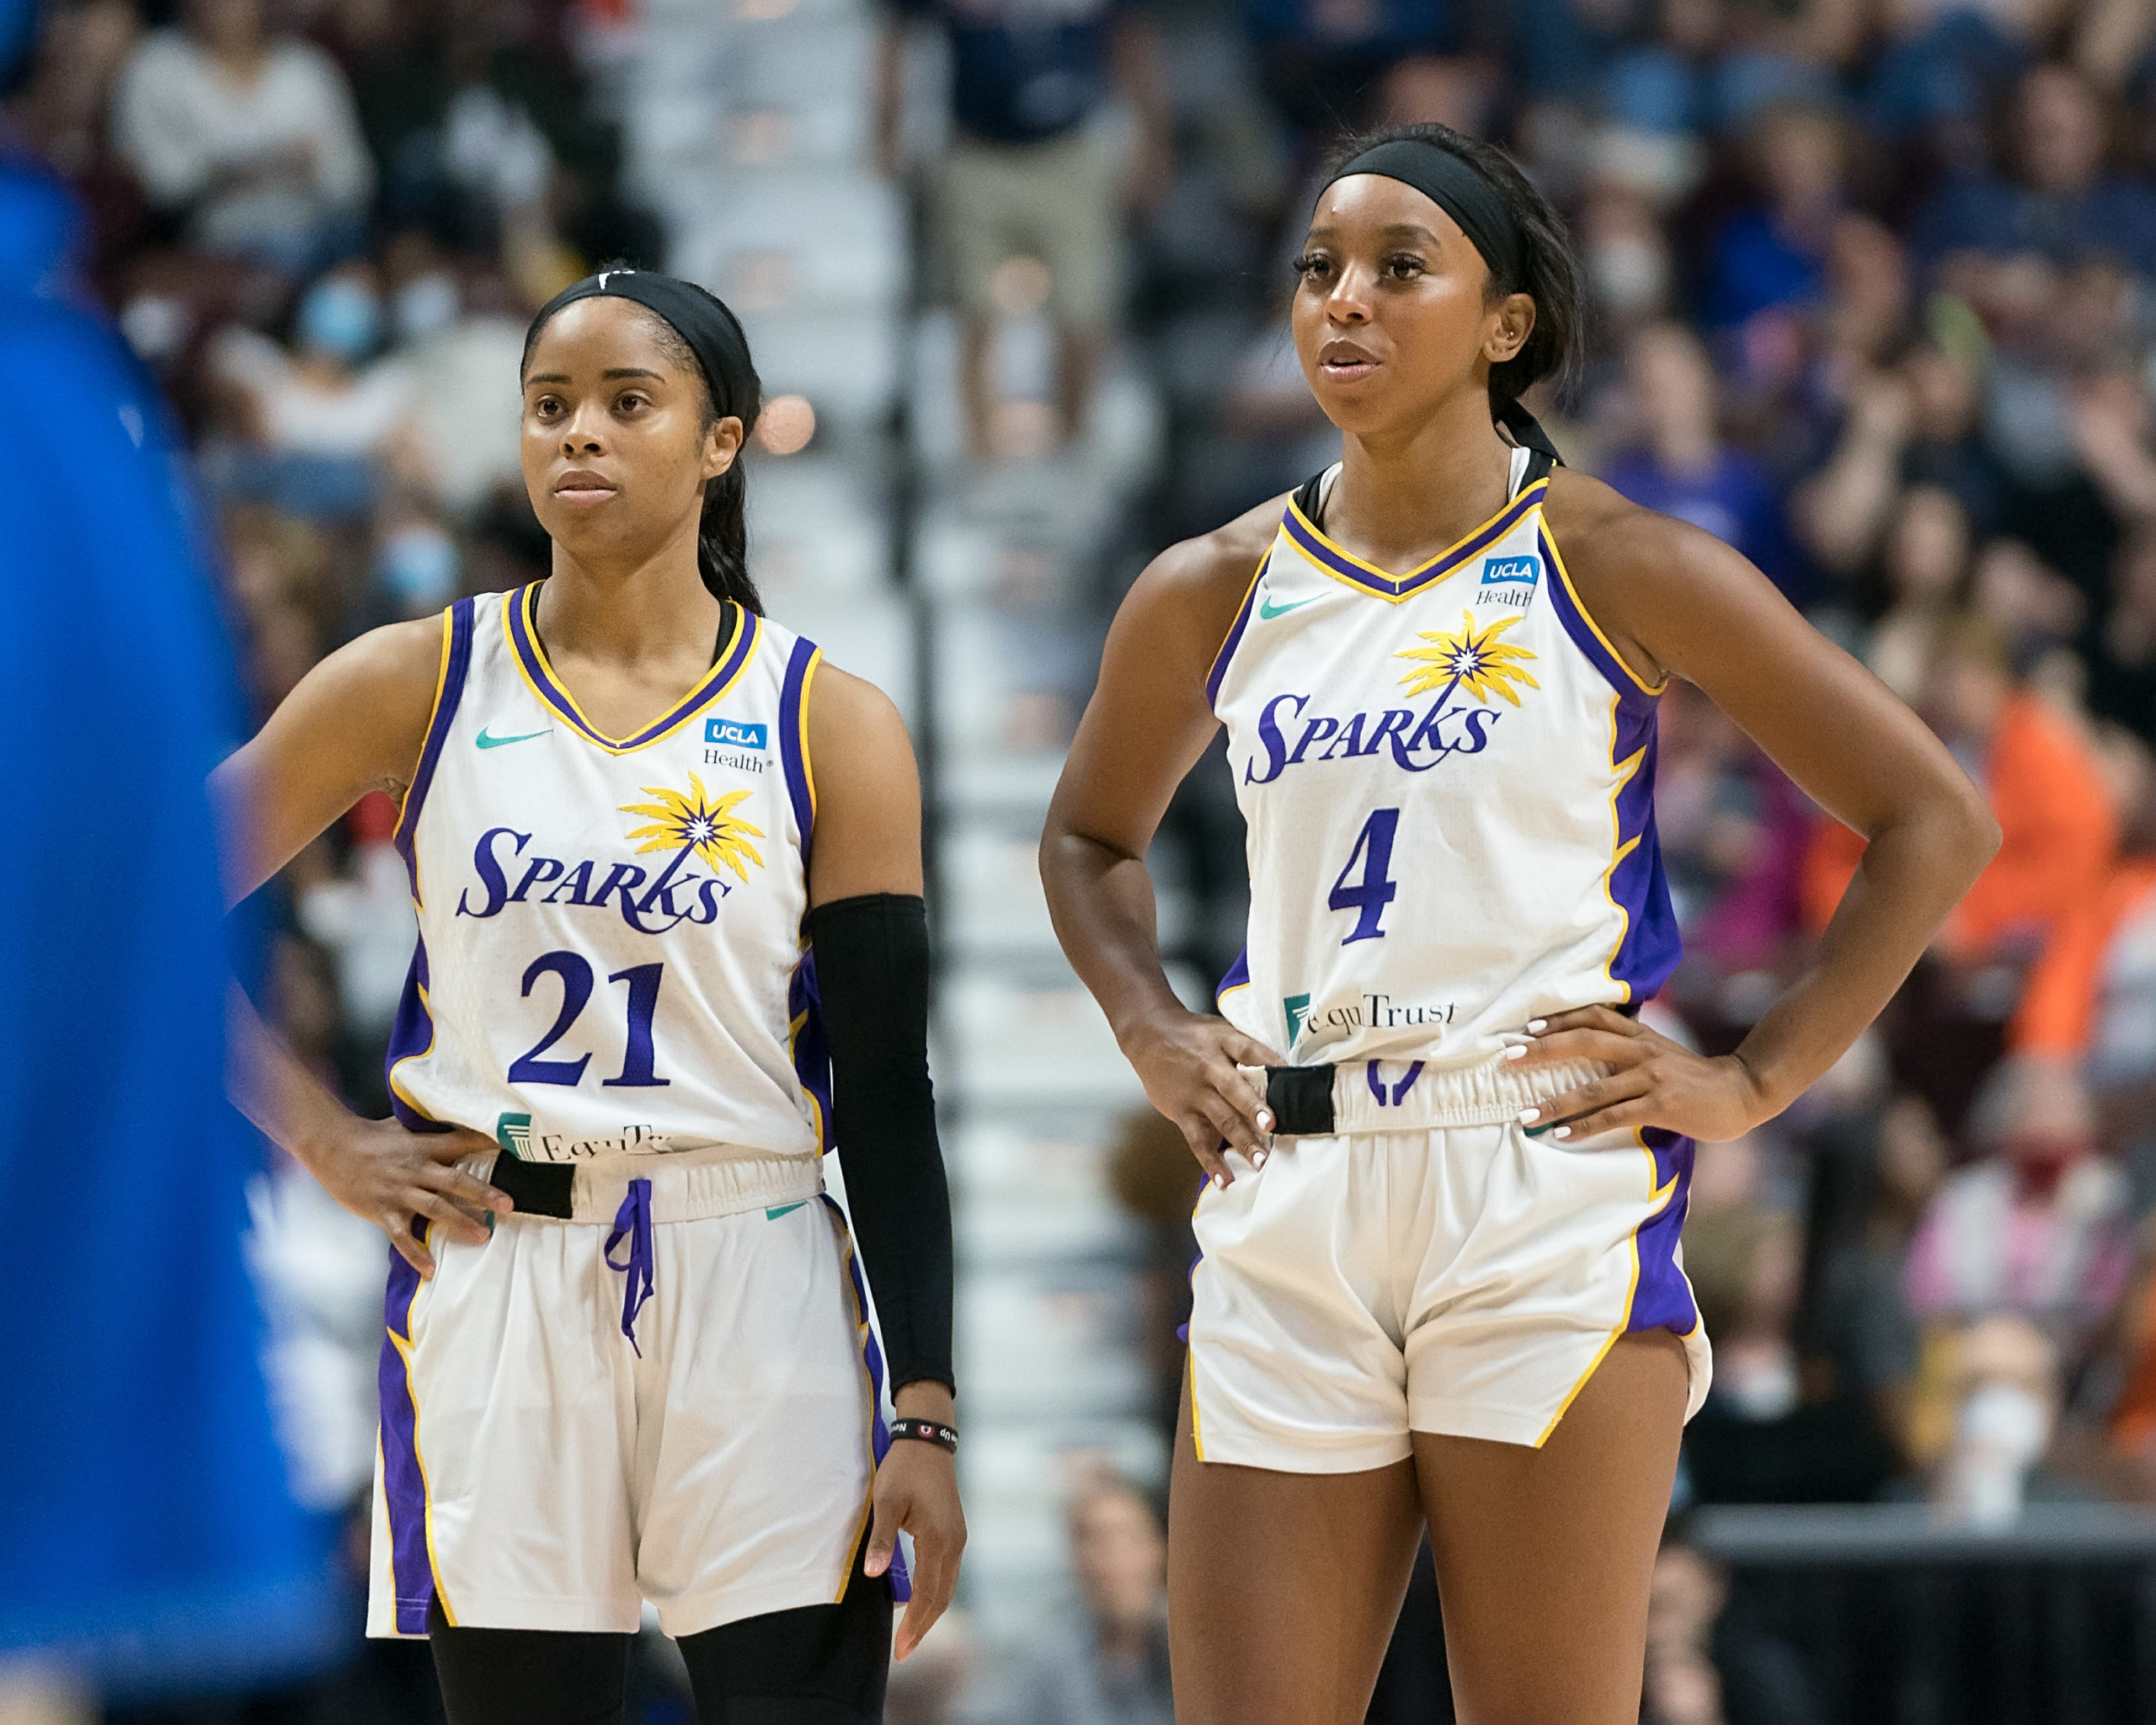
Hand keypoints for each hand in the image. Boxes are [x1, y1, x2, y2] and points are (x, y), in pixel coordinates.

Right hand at [307, 1117, 508, 1276]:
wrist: (331, 1148)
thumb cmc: (372, 1137)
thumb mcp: (403, 1126)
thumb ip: (430, 1129)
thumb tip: (460, 1121)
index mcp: (422, 1145)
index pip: (461, 1142)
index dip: (486, 1145)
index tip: (514, 1151)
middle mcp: (414, 1168)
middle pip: (453, 1181)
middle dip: (482, 1194)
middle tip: (508, 1206)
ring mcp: (398, 1192)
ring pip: (434, 1209)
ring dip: (460, 1222)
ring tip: (483, 1235)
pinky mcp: (382, 1212)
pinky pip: (402, 1237)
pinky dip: (416, 1254)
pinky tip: (432, 1270)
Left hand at [866, 1385, 965, 1660]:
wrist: (928, 1440)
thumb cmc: (904, 1469)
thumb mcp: (886, 1501)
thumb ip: (881, 1539)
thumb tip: (873, 1574)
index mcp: (939, 1539)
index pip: (929, 1594)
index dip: (915, 1625)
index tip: (900, 1650)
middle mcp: (955, 1543)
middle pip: (943, 1597)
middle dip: (925, 1627)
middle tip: (904, 1652)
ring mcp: (959, 1537)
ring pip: (948, 1587)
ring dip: (932, 1612)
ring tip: (912, 1635)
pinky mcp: (956, 1532)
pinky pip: (948, 1573)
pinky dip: (936, 1593)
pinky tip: (921, 1603)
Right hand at [1121, 1008, 1280, 1184]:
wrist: (1148, 1034)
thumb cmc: (1193, 1036)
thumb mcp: (1221, 1031)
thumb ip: (1247, 1052)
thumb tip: (1284, 1076)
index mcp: (1224, 1041)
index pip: (1252, 1051)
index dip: (1273, 1065)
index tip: (1293, 1080)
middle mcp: (1210, 1067)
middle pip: (1234, 1088)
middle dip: (1253, 1108)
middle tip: (1272, 1126)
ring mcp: (1195, 1092)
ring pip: (1220, 1118)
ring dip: (1240, 1141)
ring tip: (1259, 1161)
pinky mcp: (1181, 1112)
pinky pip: (1197, 1139)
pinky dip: (1210, 1161)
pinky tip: (1224, 1179)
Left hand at [1513, 1005, 1766, 1143]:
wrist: (1741, 1091)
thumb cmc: (1693, 1077)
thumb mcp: (1658, 1052)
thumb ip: (1627, 1047)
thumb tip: (1586, 1047)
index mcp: (1639, 1034)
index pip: (1592, 1017)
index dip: (1558, 1020)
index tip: (1525, 1028)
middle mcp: (1641, 1050)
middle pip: (1584, 1041)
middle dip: (1543, 1050)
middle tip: (1509, 1057)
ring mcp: (1651, 1077)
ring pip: (1594, 1087)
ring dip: (1555, 1103)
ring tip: (1525, 1115)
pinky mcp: (1661, 1104)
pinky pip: (1615, 1115)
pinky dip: (1586, 1126)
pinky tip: (1562, 1135)